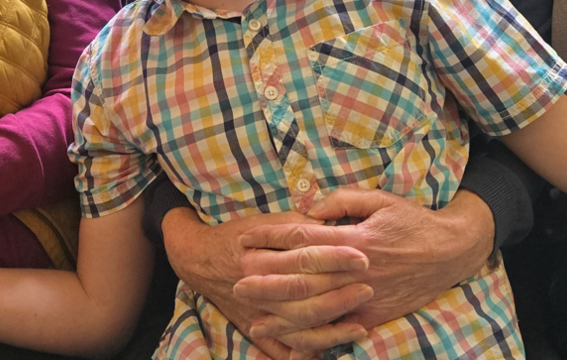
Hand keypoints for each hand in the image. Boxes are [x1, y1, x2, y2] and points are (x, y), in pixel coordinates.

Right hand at [163, 207, 365, 359]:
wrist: (198, 258)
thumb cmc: (237, 234)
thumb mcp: (264, 221)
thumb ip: (297, 225)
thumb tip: (332, 226)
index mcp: (260, 254)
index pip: (304, 256)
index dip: (335, 257)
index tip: (363, 256)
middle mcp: (256, 285)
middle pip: (303, 293)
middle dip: (339, 293)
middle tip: (368, 288)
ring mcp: (255, 312)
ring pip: (296, 326)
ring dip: (331, 329)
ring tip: (360, 325)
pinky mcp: (254, 329)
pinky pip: (282, 348)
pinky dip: (306, 353)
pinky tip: (331, 350)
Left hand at [237, 188, 493, 349]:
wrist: (451, 251)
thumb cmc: (412, 220)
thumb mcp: (380, 199)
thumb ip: (342, 201)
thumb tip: (307, 205)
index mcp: (356, 238)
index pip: (304, 239)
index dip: (272, 238)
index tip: (247, 238)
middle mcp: (358, 270)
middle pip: (303, 278)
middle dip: (267, 281)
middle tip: (238, 282)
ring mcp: (366, 296)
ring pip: (317, 309)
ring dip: (283, 315)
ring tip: (255, 317)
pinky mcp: (375, 315)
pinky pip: (340, 330)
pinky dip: (314, 337)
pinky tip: (292, 340)